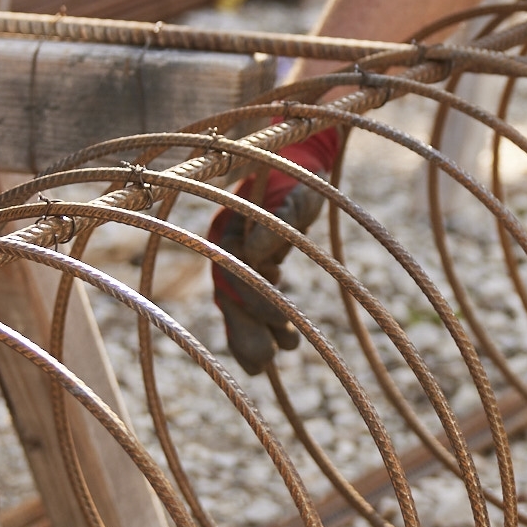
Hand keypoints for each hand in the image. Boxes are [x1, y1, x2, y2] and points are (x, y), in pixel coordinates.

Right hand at [206, 126, 342, 373]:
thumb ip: (278, 220)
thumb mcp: (296, 195)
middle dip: (247, 331)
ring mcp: (238, 257)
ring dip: (257, 333)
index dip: (252, 302)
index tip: (277, 324)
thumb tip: (257, 251)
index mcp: (229, 228)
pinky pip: (252, 302)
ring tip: (283, 354)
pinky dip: (264, 325)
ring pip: (240, 305)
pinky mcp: (254, 266)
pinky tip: (281, 347)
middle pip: (230, 297)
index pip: (232, 274)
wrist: (299, 164)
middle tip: (266, 362)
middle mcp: (227, 246)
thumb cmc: (299, 177)